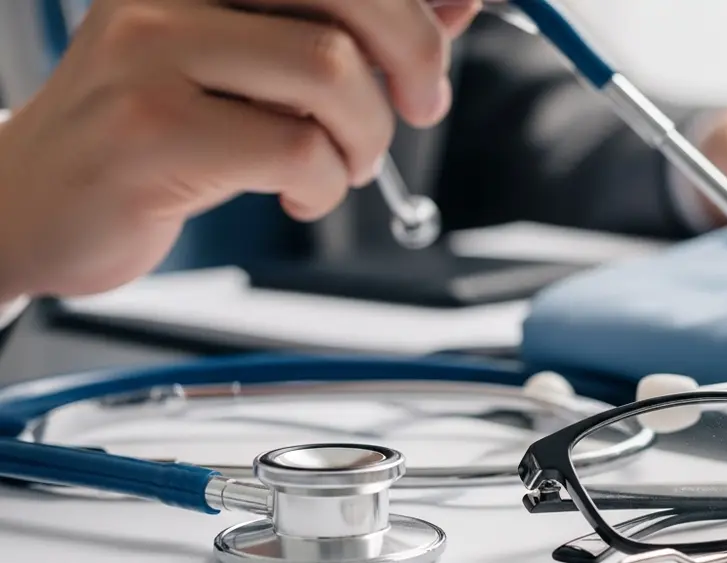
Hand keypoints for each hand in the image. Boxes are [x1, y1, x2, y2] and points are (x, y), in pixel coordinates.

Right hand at [0, 0, 481, 301]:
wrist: (36, 200)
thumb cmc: (157, 131)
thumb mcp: (260, 67)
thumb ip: (352, 31)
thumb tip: (456, 4)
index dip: (416, 8)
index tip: (439, 47)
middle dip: (418, 58)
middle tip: (422, 106)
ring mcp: (151, 49)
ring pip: (331, 74)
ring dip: (366, 137)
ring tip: (340, 165)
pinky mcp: (151, 128)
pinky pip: (295, 149)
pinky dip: (324, 185)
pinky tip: (300, 196)